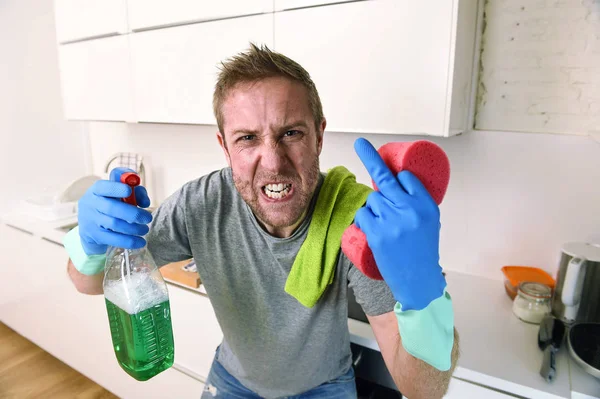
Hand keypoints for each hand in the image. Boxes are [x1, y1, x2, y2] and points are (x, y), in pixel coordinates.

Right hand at [78, 167, 151, 254]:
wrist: (89, 223)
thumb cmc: (111, 203)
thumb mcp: (120, 194)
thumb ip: (136, 192)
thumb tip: (145, 202)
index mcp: (97, 190)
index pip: (103, 186)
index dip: (116, 188)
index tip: (129, 190)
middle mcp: (91, 204)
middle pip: (112, 208)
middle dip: (133, 213)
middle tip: (148, 218)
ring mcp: (91, 220)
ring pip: (114, 224)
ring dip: (133, 228)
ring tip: (145, 230)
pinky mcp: (94, 236)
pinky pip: (113, 239)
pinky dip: (129, 241)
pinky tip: (140, 242)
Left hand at [353, 138, 445, 310]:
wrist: (419, 280)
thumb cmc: (424, 251)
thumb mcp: (429, 221)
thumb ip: (415, 202)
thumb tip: (397, 182)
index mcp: (426, 205)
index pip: (406, 178)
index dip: (398, 179)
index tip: (393, 173)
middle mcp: (410, 210)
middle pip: (385, 180)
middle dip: (370, 158)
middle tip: (360, 143)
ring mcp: (392, 221)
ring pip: (371, 200)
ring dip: (373, 208)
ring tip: (385, 226)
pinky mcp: (376, 233)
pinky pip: (362, 214)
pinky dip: (364, 219)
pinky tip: (372, 229)